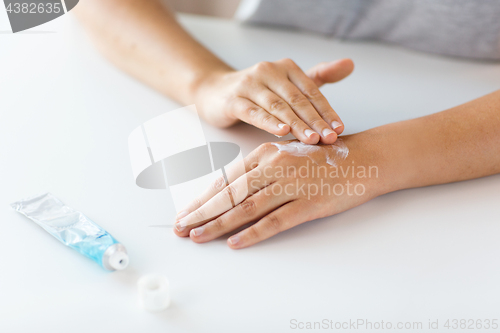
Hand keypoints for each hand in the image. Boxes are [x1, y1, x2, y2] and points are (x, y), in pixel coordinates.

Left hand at [173, 133, 387, 248]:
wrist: (366, 156)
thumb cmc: (324, 156)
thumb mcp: (287, 155)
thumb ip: (261, 170)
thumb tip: (232, 191)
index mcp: (266, 153)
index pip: (227, 180)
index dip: (203, 198)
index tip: (186, 213)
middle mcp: (274, 167)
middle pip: (230, 194)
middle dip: (201, 213)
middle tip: (180, 228)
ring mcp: (292, 185)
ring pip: (246, 207)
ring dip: (219, 224)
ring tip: (198, 237)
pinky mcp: (309, 203)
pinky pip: (275, 220)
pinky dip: (254, 233)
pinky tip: (236, 243)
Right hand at [194, 58, 353, 144]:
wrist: (216, 91)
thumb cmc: (258, 91)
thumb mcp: (289, 82)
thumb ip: (318, 77)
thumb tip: (350, 64)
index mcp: (286, 67)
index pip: (311, 91)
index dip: (326, 111)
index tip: (339, 129)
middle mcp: (268, 71)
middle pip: (296, 100)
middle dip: (314, 120)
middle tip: (329, 139)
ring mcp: (249, 84)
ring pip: (277, 107)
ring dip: (296, 124)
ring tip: (311, 140)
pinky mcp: (233, 99)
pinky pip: (254, 112)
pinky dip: (268, 122)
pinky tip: (281, 132)